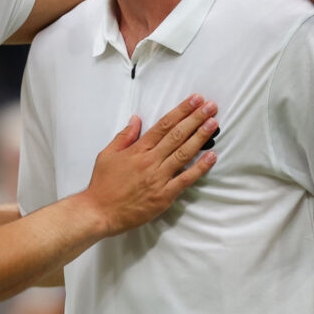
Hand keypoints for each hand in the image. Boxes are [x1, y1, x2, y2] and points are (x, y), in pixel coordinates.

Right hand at [80, 95, 217, 235]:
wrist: (100, 212)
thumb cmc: (103, 184)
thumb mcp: (106, 155)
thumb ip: (124, 136)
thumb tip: (136, 119)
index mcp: (137, 150)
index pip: (163, 125)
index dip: (181, 111)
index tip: (194, 100)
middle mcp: (150, 161)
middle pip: (177, 135)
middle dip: (195, 119)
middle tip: (211, 106)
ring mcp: (159, 178)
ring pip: (184, 153)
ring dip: (200, 137)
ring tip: (213, 124)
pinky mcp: (165, 195)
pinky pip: (186, 179)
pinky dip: (200, 168)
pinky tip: (212, 156)